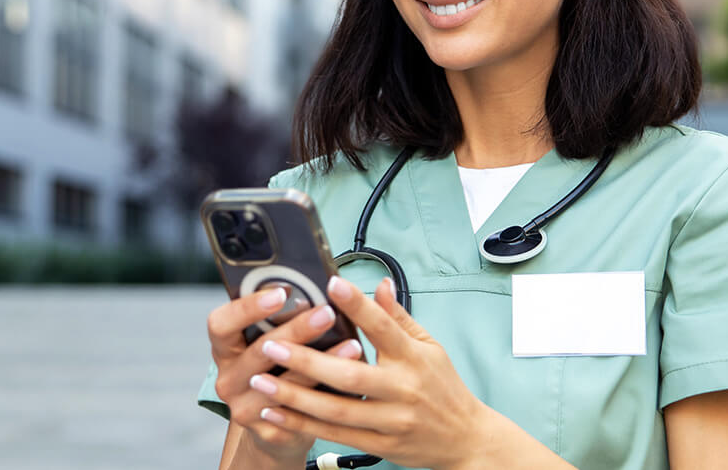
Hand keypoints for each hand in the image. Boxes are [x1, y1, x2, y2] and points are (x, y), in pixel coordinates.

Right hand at [207, 287, 363, 463]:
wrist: (280, 428)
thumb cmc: (281, 370)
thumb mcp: (277, 342)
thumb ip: (289, 315)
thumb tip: (323, 283)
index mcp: (226, 349)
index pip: (220, 324)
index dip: (248, 307)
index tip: (282, 292)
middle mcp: (228, 379)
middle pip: (257, 351)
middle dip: (295, 330)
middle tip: (327, 313)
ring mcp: (244, 408)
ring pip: (282, 384)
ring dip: (319, 363)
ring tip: (353, 344)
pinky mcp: (268, 431)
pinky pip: (300, 411)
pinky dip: (327, 393)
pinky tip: (352, 381)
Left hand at [246, 276, 493, 469]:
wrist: (466, 439)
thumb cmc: (444, 389)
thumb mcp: (430, 347)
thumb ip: (398, 317)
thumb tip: (379, 283)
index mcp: (414, 358)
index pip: (384, 327)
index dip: (358, 305)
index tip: (332, 284)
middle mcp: (402, 389)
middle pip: (350, 375)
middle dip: (307, 359)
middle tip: (273, 343)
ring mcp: (391, 420)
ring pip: (336, 410)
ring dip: (295, 396)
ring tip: (261, 380)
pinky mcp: (381, 444)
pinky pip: (335, 434)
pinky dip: (303, 424)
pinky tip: (275, 411)